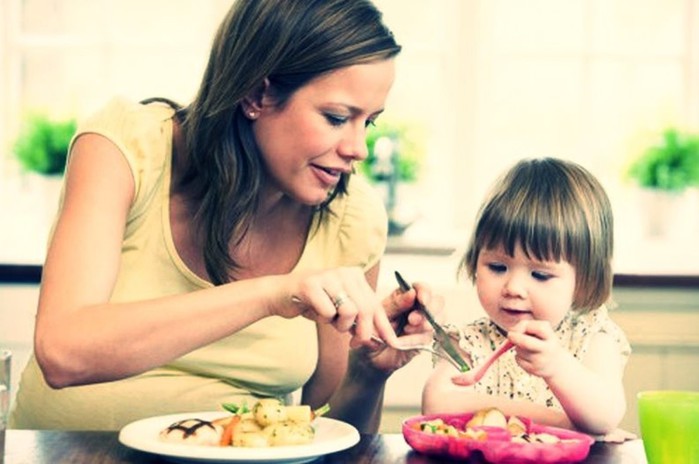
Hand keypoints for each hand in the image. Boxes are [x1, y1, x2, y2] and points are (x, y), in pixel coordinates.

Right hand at [278, 267, 397, 346]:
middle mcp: (344, 272)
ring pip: (349, 311)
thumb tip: (381, 338)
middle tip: (355, 344)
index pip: (375, 304)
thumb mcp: (341, 309)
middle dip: (363, 332)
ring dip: (340, 325)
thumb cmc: (313, 303)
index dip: (384, 326)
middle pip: (365, 309)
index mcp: (355, 276)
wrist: (280, 294)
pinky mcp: (311, 284)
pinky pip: (328, 312)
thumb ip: (359, 318)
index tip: (393, 343)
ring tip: (330, 321)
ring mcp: (328, 276)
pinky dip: (323, 319)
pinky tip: (315, 312)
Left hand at [359, 282, 440, 372]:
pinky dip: (417, 339)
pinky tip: (405, 342)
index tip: (421, 299)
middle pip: (437, 302)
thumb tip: (411, 293)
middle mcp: (416, 308)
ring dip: (425, 324)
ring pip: (439, 318)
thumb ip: (395, 304)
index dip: (425, 291)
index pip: (421, 288)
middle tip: (412, 319)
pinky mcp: (423, 340)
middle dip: (429, 310)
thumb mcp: (377, 315)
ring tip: (407, 329)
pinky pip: (429, 337)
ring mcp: (422, 324)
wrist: (367, 357)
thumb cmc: (370, 331)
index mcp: (403, 297)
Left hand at [507, 320, 566, 378]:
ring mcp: (540, 361)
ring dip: (518, 347)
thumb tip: (511, 333)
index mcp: (550, 338)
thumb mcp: (541, 332)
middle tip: (509, 335)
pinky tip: (528, 358)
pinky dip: (518, 356)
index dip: (526, 326)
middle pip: (525, 342)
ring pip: (519, 350)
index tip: (521, 327)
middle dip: (514, 337)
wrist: (556, 366)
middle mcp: (547, 350)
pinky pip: (517, 359)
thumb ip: (526, 326)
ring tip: (528, 349)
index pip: (539, 328)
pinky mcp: (533, 370)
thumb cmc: (544, 343)